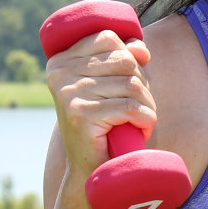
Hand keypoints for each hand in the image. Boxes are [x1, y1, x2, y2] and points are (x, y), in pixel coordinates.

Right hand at [46, 30, 156, 181]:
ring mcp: (69, 94)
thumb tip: (140, 49)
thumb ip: (123, 58)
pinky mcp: (82, 115)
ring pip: (132, 84)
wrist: (90, 170)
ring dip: (148, 104)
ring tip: (140, 120)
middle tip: (137, 107)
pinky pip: (132, 107)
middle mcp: (60, 74)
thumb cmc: (105, 123)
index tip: (128, 83)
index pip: (108, 38)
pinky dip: (147, 119)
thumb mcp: (111, 85)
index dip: (130, 57)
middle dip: (142, 83)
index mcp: (60, 60)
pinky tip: (140, 129)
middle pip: (124, 60)